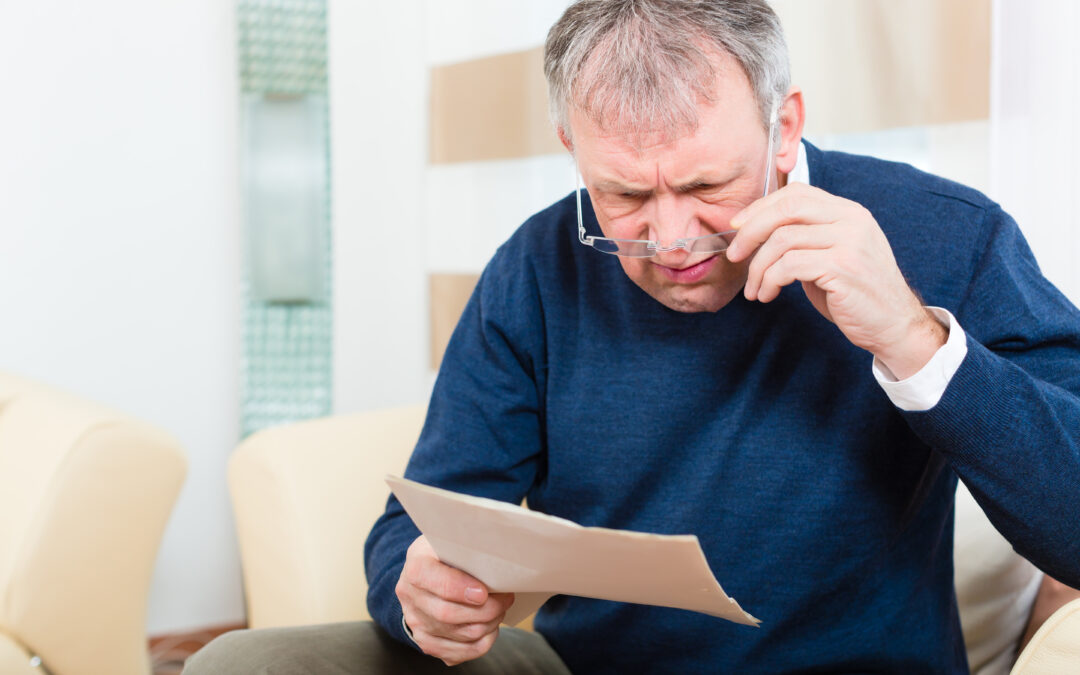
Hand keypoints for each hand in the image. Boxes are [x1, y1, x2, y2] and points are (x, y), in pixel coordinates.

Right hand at [395, 535, 514, 665]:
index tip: (484, 592)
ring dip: (488, 624)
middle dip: (485, 610)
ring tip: (500, 610)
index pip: (433, 580)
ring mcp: (416, 622)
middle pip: (447, 614)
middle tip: (505, 599)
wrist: (426, 576)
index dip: (460, 589)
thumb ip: (469, 548)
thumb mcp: (452, 541)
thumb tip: (499, 559)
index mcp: (416, 565)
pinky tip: (489, 628)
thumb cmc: (447, 555)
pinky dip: (481, 643)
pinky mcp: (426, 642)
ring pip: (458, 634)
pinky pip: (458, 653)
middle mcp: (409, 595)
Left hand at [726, 182, 945, 378]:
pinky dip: (769, 281)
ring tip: (754, 290)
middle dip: (751, 232)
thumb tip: (754, 231)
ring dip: (758, 268)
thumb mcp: (831, 255)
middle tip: (734, 256)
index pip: (796, 194)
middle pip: (786, 210)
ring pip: (782, 240)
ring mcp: (849, 241)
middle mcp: (851, 220)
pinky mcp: (842, 266)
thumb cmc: (855, 294)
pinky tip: (768, 295)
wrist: (893, 325)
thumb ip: (805, 238)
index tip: (737, 227)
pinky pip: (789, 265)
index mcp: (848, 212)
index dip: (760, 207)